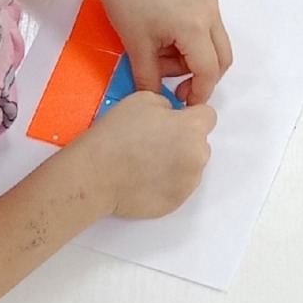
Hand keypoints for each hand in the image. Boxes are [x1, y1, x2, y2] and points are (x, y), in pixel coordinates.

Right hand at [79, 90, 217, 218]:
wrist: (94, 176)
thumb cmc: (116, 136)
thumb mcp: (145, 99)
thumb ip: (169, 106)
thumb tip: (174, 116)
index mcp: (193, 128)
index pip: (207, 116)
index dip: (190, 116)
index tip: (174, 121)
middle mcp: (198, 156)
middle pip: (200, 143)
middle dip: (184, 140)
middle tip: (155, 143)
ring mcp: (187, 183)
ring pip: (191, 167)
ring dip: (177, 163)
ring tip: (148, 163)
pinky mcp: (174, 203)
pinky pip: (178, 187)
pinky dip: (167, 183)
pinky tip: (145, 179)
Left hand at [88, 0, 232, 103]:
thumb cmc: (127, 4)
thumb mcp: (136, 48)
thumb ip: (150, 80)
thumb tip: (157, 101)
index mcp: (195, 27)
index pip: (208, 71)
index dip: (198, 93)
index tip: (182, 105)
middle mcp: (210, 13)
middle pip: (222, 58)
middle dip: (203, 78)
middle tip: (176, 88)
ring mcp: (208, 1)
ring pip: (215, 43)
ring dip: (193, 59)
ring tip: (160, 58)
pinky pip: (207, 27)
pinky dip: (193, 42)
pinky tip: (166, 40)